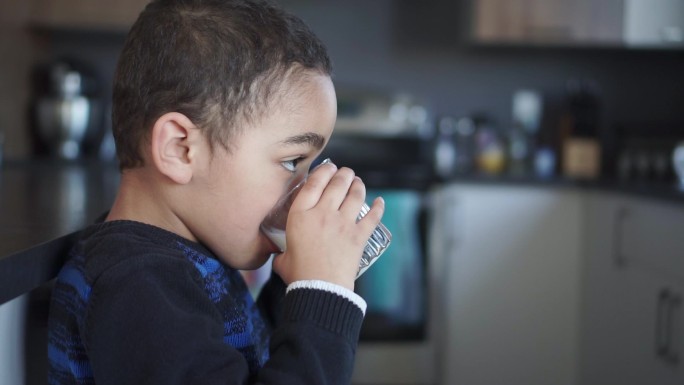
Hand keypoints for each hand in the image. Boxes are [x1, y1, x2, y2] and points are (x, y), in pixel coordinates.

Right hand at [271, 162, 384, 290]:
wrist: (320, 289)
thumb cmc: (299, 275)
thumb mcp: (283, 259)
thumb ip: (282, 252)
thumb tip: (280, 255)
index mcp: (301, 216)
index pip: (314, 183)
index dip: (323, 171)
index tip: (328, 167)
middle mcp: (323, 214)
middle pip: (337, 184)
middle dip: (344, 174)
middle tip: (346, 172)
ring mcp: (343, 224)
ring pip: (355, 195)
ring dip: (358, 185)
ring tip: (358, 182)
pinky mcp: (359, 236)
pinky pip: (372, 217)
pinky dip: (378, 208)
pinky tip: (380, 202)